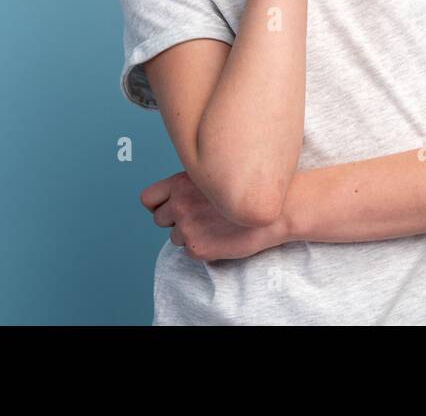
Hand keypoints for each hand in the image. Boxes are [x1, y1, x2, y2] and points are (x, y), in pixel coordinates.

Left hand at [140, 171, 289, 261]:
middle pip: (159, 219)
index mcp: (181, 183)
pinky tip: (222, 237)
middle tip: (199, 217)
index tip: (168, 207)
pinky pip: (190, 251)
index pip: (148, 198)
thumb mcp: (216, 174)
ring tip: (216, 226)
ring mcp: (187, 227)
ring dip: (190, 234)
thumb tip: (174, 198)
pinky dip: (203, 247)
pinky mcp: (198, 248)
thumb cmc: (250, 189)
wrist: (277, 209)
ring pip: (175, 237)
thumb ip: (190, 185)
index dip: (157, 204)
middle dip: (175, 220)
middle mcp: (180, 204)